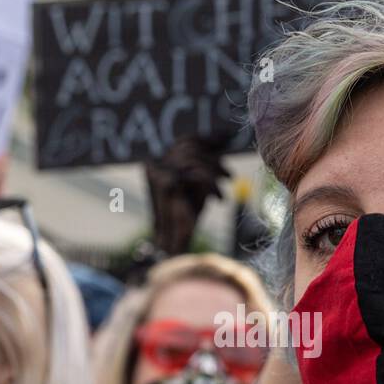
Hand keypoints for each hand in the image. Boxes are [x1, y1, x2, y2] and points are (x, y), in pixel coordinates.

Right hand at [145, 137, 229, 256]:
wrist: (175, 246)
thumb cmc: (188, 214)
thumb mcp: (198, 183)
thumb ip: (203, 163)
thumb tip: (222, 137)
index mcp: (157, 163)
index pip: (185, 141)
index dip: (207, 138)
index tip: (226, 137)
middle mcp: (154, 166)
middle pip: (190, 147)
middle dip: (214, 160)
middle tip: (229, 176)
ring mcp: (158, 174)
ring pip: (194, 159)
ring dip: (214, 172)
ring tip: (227, 185)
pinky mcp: (168, 186)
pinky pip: (197, 175)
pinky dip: (211, 185)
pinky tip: (219, 199)